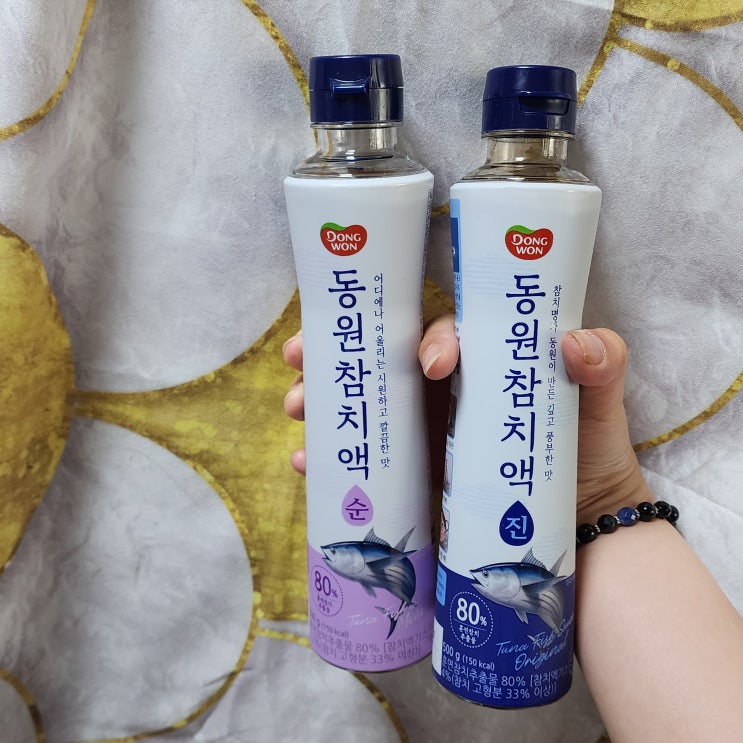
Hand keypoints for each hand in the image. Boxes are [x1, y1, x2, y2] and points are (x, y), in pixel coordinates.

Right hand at [283, 315, 650, 524]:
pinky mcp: (409, 471)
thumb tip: (574, 342)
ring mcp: (421, 430)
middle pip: (379, 360)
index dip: (427, 337)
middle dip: (336, 352)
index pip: (441, 334)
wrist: (577, 524)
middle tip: (300, 357)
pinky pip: (361, 456)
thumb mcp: (599, 401)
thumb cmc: (588, 450)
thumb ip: (603, 364)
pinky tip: (305, 463)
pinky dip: (329, 457)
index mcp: (478, 361)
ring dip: (319, 399)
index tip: (430, 363)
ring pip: (360, 403)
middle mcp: (441, 389)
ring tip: (294, 408)